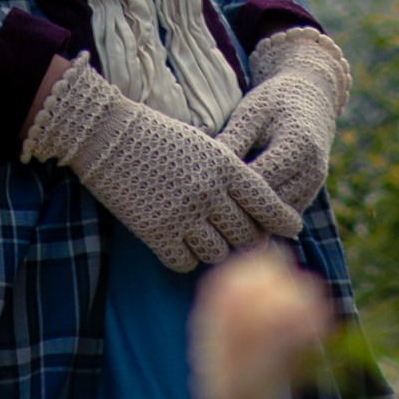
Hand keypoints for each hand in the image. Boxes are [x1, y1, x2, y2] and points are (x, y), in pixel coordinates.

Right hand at [21, 53, 301, 272]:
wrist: (106, 135)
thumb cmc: (156, 136)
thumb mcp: (202, 145)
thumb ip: (229, 175)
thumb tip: (254, 211)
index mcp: (223, 164)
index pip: (266, 201)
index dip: (282, 219)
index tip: (292, 229)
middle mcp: (208, 191)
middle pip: (245, 234)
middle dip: (246, 239)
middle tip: (240, 238)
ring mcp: (183, 214)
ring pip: (218, 253)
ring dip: (215, 249)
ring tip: (205, 237)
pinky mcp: (157, 232)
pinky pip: (186, 262)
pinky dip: (185, 257)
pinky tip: (178, 241)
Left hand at [215, 28, 350, 215]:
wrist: (312, 99)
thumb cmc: (275, 101)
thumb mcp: (251, 112)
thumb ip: (233, 139)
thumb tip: (202, 164)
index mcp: (298, 145)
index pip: (261, 180)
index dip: (230, 186)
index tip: (202, 185)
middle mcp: (312, 172)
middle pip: (269, 206)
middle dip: (237, 208)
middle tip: (205, 205)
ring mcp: (313, 188)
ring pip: (275, 219)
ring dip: (248, 217)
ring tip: (216, 210)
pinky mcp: (308, 198)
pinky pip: (280, 218)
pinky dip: (259, 217)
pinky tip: (234, 208)